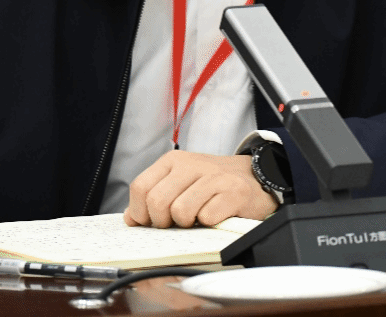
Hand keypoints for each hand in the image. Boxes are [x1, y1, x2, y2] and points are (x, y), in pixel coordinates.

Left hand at [124, 150, 277, 227]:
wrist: (254, 177)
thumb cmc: (213, 185)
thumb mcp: (180, 183)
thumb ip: (154, 196)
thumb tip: (131, 218)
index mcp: (173, 161)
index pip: (140, 187)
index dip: (141, 212)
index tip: (152, 221)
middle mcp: (192, 164)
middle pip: (157, 202)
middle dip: (163, 222)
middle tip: (177, 223)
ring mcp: (214, 177)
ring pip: (180, 211)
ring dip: (188, 224)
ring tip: (198, 218)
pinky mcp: (234, 192)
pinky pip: (207, 217)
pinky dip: (209, 223)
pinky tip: (216, 216)